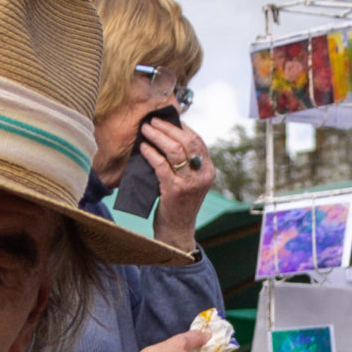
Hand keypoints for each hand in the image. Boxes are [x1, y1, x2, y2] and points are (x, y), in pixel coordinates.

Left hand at [136, 116, 215, 249]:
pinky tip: (143, 148)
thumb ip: (185, 165)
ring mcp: (190, 183)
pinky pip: (161, 166)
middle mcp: (202, 175)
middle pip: (187, 142)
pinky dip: (151, 154)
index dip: (182, 127)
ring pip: (175, 150)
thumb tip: (168, 141)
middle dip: (169, 128)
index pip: (197, 141)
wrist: (176, 232)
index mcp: (208, 170)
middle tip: (153, 120)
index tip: (168, 118)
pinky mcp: (174, 190)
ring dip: (158, 136)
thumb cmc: (178, 206)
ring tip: (146, 129)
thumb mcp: (189, 183)